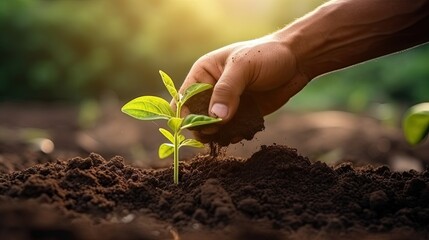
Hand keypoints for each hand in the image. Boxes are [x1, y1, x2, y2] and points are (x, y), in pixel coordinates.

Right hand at [179, 35, 309, 123]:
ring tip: (233, 133)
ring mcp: (227, 104)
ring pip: (212, 128)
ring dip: (220, 135)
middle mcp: (211, 90)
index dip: (186, 115)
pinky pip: (231, 131)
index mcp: (203, 73)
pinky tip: (244, 132)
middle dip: (204, 128)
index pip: (183, 99)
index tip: (200, 125)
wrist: (297, 60)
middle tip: (218, 131)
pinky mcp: (242, 115)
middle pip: (195, 118)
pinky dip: (234, 135)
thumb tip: (215, 118)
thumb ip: (227, 91)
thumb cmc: (267, 55)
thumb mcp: (243, 67)